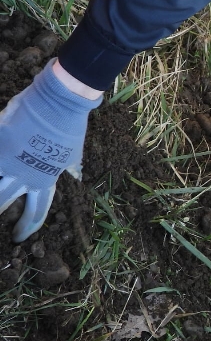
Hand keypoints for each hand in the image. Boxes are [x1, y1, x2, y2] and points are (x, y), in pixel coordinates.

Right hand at [0, 60, 101, 242]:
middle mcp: (24, 175)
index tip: (19, 238)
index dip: (27, 227)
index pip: (37, 211)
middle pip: (4, 201)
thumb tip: (74, 176)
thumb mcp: (72, 154)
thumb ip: (68, 168)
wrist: (59, 102)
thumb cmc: (68, 127)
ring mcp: (7, 160)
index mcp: (45, 180)